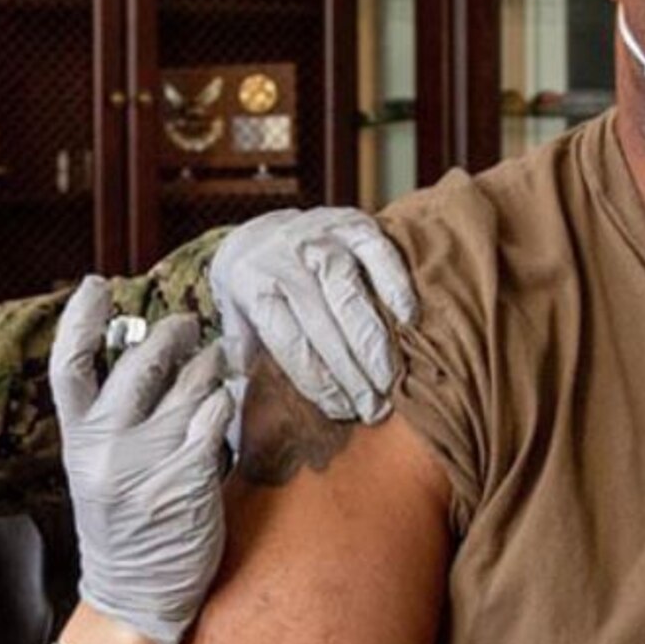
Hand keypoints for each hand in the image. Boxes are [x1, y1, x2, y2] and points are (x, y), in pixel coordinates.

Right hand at [50, 277, 236, 643]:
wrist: (136, 594)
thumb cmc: (122, 522)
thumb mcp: (96, 467)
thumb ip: (110, 416)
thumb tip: (136, 346)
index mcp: (77, 441)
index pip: (67, 366)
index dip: (79, 319)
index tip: (96, 283)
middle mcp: (106, 448)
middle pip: (137, 364)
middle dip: (169, 334)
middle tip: (186, 324)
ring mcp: (146, 464)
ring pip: (185, 387)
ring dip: (205, 363)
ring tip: (214, 357)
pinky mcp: (187, 479)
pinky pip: (212, 419)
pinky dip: (221, 403)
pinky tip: (223, 402)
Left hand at [210, 207, 417, 422]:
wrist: (260, 229)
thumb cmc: (254, 290)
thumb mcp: (235, 320)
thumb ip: (242, 359)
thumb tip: (239, 421)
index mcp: (253, 286)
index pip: (291, 343)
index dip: (318, 381)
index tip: (342, 411)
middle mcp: (284, 259)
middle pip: (322, 323)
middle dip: (351, 372)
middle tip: (375, 408)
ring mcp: (319, 237)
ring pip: (349, 291)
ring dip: (373, 339)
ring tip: (391, 378)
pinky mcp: (352, 221)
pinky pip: (378, 252)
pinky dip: (395, 284)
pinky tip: (409, 319)